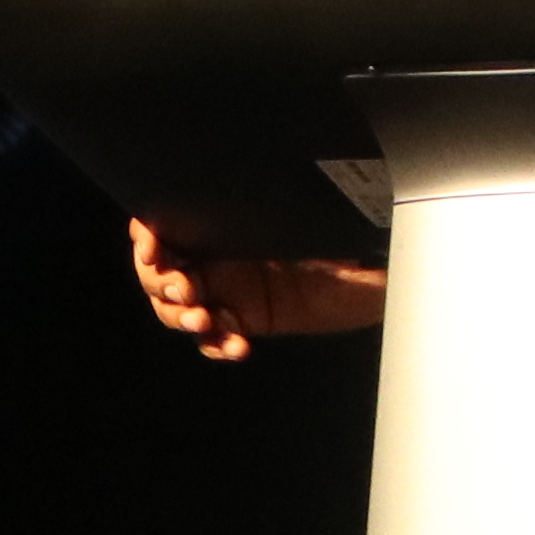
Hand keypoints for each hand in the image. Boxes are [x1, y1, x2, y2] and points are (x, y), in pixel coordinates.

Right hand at [126, 213, 387, 361]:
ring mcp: (233, 287)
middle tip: (187, 289)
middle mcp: (221, 250)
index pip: (167, 223)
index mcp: (224, 214)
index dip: (148, 236)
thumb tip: (210, 187)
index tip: (150, 247)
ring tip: (205, 320)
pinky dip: (217, 345)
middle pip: (161, 272)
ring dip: (183, 317)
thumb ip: (260, 206)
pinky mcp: (251, 318)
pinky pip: (217, 337)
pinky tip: (237, 346)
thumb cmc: (349, 223)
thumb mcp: (304, 207)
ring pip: (179, 308)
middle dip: (163, 282)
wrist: (386, 264)